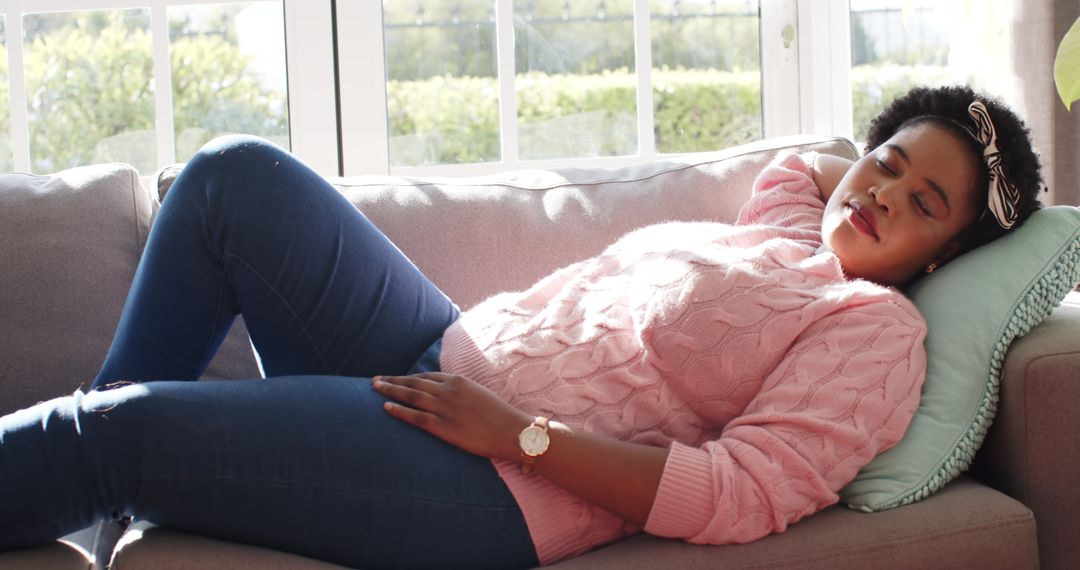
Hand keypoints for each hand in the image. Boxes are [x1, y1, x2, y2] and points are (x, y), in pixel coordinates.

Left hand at [372, 372, 531, 460]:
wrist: (512, 431)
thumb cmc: (500, 416)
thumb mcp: (479, 395)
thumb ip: (461, 393)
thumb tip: (449, 396)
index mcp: (458, 381)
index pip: (426, 376)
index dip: (408, 378)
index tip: (395, 378)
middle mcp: (448, 391)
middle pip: (414, 383)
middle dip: (393, 381)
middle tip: (375, 380)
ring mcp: (445, 409)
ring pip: (411, 396)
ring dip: (390, 391)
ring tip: (374, 389)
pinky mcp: (444, 427)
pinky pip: (416, 417)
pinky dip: (399, 411)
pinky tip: (386, 408)